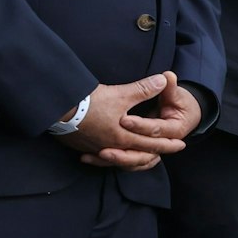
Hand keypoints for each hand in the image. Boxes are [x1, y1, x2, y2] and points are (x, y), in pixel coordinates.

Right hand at [56, 74, 188, 170]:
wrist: (57, 107)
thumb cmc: (90, 102)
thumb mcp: (121, 94)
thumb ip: (144, 89)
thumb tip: (164, 79)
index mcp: (123, 137)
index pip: (151, 144)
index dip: (167, 144)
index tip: (180, 145)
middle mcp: (110, 147)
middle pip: (136, 155)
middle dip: (152, 154)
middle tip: (164, 155)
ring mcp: (94, 148)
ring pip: (117, 158)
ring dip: (130, 158)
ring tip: (138, 156)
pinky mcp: (81, 146)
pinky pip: (98, 156)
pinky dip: (107, 158)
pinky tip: (106, 155)